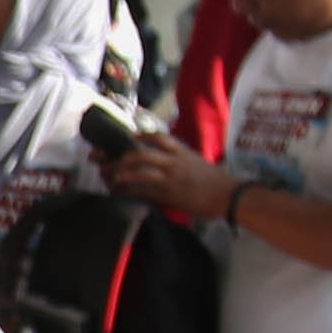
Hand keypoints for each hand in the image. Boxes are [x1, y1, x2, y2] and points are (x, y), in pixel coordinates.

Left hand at [104, 131, 232, 221]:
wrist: (229, 195)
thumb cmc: (216, 180)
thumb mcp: (196, 162)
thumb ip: (179, 159)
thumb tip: (161, 160)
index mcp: (181, 151)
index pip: (157, 137)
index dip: (139, 136)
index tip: (126, 138)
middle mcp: (173, 162)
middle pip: (139, 154)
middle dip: (117, 157)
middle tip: (102, 159)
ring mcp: (170, 178)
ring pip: (138, 172)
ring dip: (119, 173)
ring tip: (107, 176)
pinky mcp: (169, 195)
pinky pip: (144, 192)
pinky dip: (129, 191)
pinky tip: (119, 192)